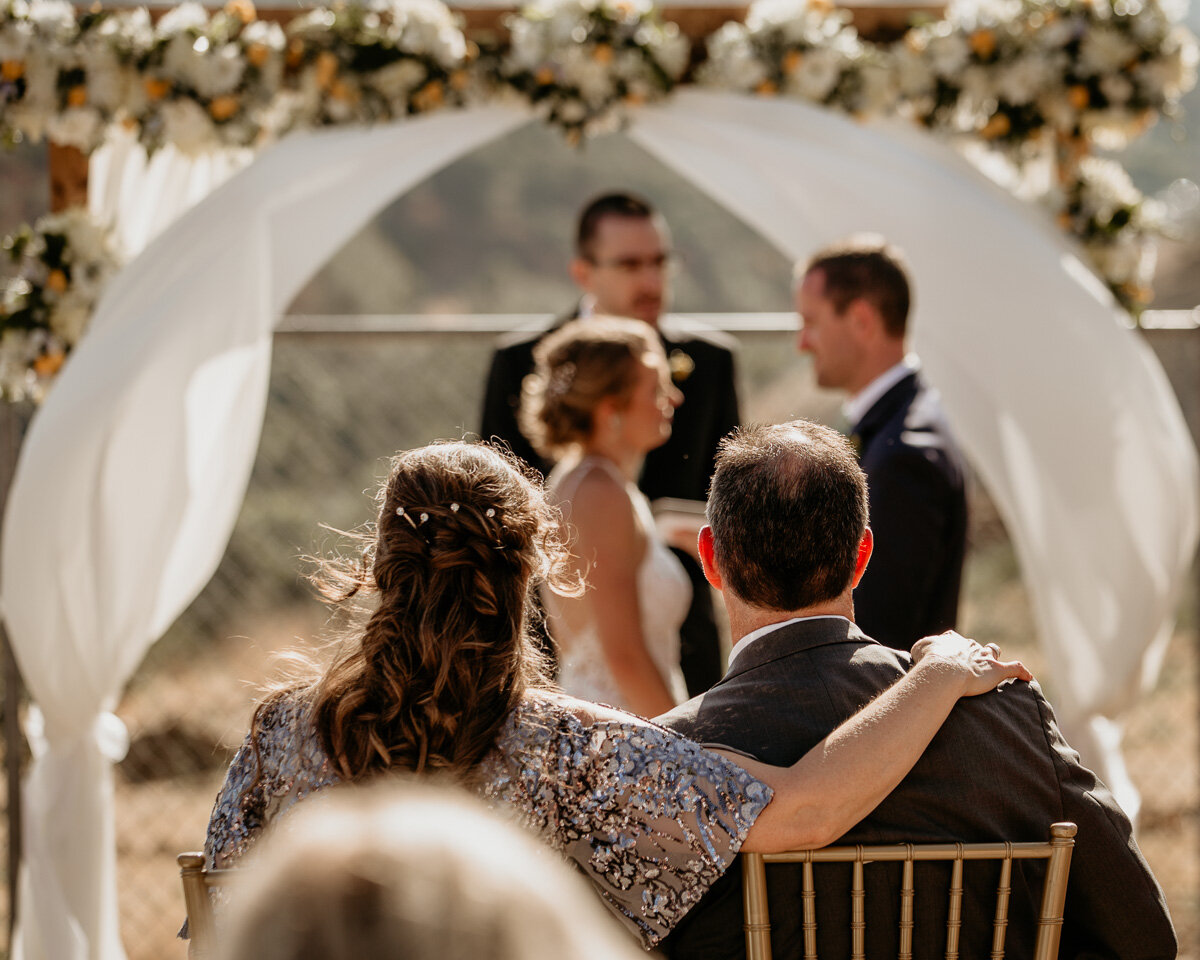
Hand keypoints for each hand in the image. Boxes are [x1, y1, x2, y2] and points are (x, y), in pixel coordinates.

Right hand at [911, 631, 1032, 696]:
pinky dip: (1022, 672)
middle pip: (974, 645)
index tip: (948, 654)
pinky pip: (1015, 668)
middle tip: (968, 665)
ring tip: (994, 666)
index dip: (953, 646)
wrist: (943, 671)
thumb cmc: (929, 661)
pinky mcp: (997, 670)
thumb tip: (922, 654)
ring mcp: (985, 657)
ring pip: (993, 652)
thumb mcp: (919, 648)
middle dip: (973, 653)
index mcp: (952, 640)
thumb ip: (922, 648)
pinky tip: (1028, 677)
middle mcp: (970, 646)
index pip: (954, 638)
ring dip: (993, 658)